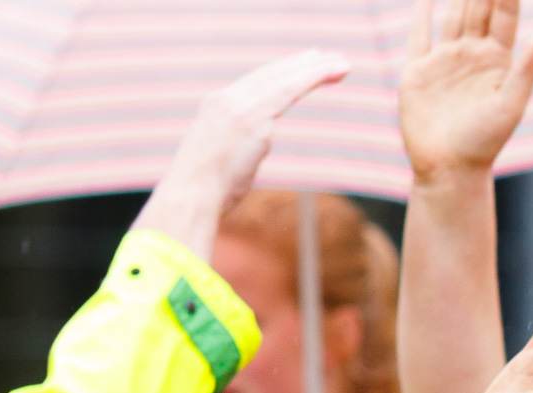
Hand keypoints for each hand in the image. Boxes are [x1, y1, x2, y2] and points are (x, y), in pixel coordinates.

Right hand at [134, 50, 350, 255]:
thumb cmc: (205, 190)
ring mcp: (240, 107)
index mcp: (217, 107)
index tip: (304, 66)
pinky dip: (310, 78)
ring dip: (316, 69)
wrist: (190, 195)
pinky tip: (328, 73)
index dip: (282, 72)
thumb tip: (253, 150)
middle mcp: (227, 99)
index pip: (255, 82)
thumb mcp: (219, 159)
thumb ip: (238, 146)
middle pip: (271, 74)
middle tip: (331, 57)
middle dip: (302, 64)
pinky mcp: (254, 119)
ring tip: (342, 64)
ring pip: (284, 78)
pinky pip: (288, 91)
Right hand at [400, 0, 532, 181]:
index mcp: (499, 61)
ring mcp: (445, 60)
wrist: (449, 169)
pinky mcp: (418, 71)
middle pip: (477, 5)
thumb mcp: (511, 104)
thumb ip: (528, 67)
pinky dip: (422, 12)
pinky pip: (419, 34)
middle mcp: (472, 55)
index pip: (505, 13)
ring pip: (451, 14)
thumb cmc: (485, 142)